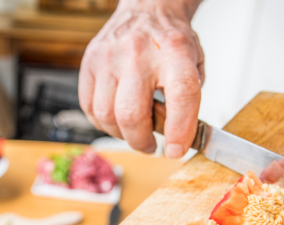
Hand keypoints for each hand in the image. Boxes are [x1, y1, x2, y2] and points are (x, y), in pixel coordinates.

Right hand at [79, 0, 204, 158]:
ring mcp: (110, 56)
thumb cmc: (170, 42)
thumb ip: (188, 103)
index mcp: (175, 52)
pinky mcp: (90, 62)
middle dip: (141, 141)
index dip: (179, 130)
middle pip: (132, 114)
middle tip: (150, 145)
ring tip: (133, 130)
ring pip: (106, 115)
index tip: (175, 150)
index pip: (181, 95)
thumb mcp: (194, 65)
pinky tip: (116, 118)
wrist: (147, 9)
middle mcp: (139, 52)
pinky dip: (103, 122)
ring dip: (121, 134)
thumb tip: (176, 141)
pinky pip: (89, 107)